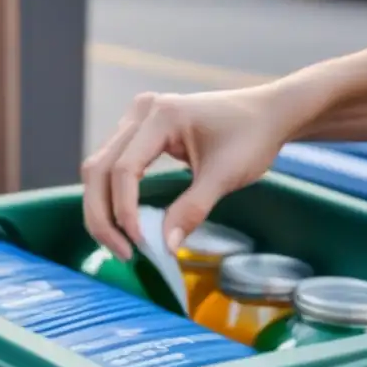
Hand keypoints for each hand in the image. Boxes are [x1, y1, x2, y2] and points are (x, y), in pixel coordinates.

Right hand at [80, 87, 297, 260]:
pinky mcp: (138, 133)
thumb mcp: (224, 176)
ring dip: (103, 210)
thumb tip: (165, 248)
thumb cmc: (252, 137)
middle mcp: (140, 113)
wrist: (268, 114)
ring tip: (122, 244)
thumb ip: (192, 210)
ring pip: (99, 170)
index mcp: (161, 115)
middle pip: (98, 169)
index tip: (139, 244)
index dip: (125, 211)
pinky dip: (113, 199)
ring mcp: (136, 120)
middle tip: (122, 253)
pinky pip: (113, 168)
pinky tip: (126, 225)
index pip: (124, 169)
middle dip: (102, 216)